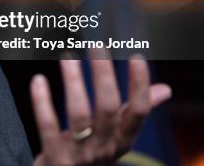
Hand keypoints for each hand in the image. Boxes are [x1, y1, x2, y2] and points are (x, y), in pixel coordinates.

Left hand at [31, 57, 171, 165]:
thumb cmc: (91, 153)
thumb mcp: (116, 138)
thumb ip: (133, 113)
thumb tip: (165, 89)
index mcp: (122, 141)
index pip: (138, 112)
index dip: (139, 85)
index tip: (136, 57)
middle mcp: (104, 148)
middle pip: (107, 109)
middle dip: (103, 77)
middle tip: (96, 47)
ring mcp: (79, 154)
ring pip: (79, 115)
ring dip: (73, 83)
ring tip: (67, 57)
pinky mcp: (54, 156)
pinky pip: (48, 126)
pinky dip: (42, 102)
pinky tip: (38, 80)